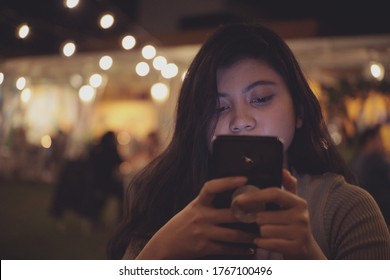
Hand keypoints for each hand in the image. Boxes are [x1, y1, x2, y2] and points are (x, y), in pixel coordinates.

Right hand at [136, 176, 256, 258]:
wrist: (166, 243)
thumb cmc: (183, 223)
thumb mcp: (193, 208)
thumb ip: (210, 202)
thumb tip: (233, 196)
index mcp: (198, 203)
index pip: (212, 187)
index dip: (228, 182)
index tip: (244, 179)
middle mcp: (201, 216)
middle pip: (231, 214)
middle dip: (250, 215)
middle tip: (266, 214)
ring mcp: (202, 232)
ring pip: (233, 234)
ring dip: (250, 236)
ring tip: (262, 234)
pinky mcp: (204, 247)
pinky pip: (227, 249)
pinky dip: (241, 250)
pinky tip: (251, 250)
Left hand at [232, 169, 325, 258]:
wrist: (305, 249)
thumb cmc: (292, 224)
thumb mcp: (291, 205)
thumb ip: (287, 186)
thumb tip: (284, 171)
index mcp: (298, 202)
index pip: (274, 193)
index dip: (254, 195)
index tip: (239, 199)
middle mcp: (301, 216)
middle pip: (264, 216)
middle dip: (258, 220)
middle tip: (262, 222)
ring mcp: (300, 233)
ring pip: (264, 230)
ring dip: (260, 233)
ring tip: (268, 232)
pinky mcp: (295, 247)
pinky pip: (268, 243)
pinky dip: (262, 243)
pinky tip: (266, 241)